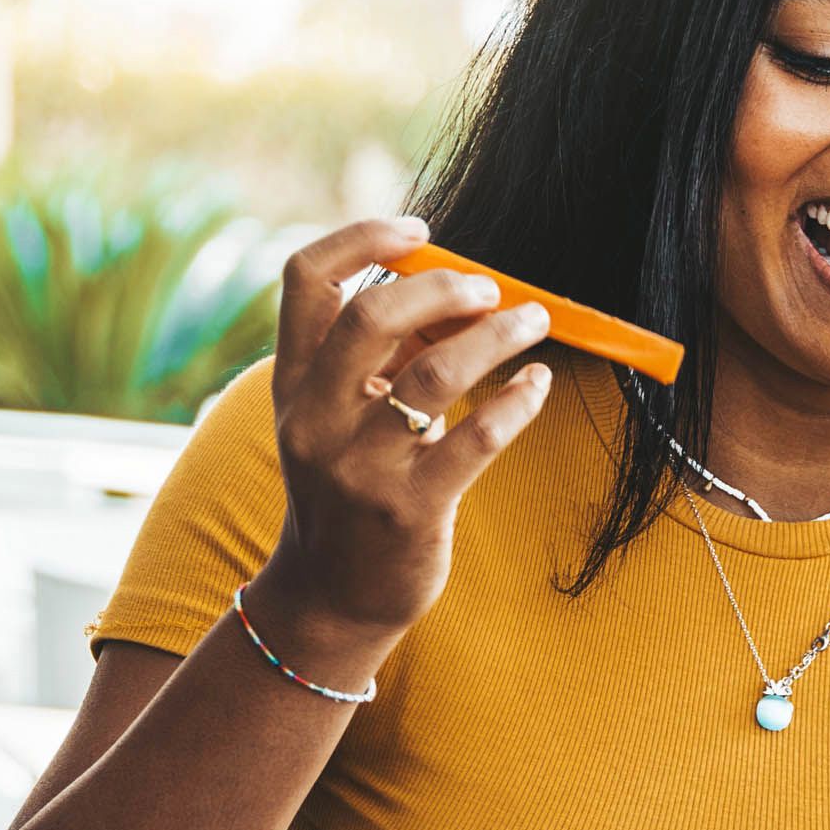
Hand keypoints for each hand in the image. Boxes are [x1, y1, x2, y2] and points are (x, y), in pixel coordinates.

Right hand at [242, 216, 576, 678]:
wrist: (332, 597)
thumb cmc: (349, 489)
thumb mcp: (338, 418)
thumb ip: (380, 357)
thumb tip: (457, 291)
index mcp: (292, 383)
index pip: (305, 280)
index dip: (361, 237)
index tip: (419, 232)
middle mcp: (315, 420)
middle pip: (371, 317)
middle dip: (442, 288)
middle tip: (489, 289)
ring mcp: (360, 468)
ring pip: (436, 374)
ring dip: (496, 335)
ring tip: (534, 321)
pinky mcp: (409, 510)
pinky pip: (478, 438)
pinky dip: (518, 399)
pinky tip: (537, 383)